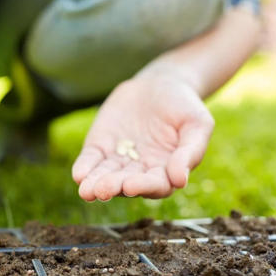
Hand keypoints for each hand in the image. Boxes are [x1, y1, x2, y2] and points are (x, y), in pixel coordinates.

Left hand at [72, 74, 214, 200]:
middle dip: (114, 187)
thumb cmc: (184, 107)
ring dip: (95, 184)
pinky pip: (91, 160)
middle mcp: (140, 171)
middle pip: (126, 184)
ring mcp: (118, 160)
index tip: (131, 186)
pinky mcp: (100, 147)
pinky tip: (78, 175)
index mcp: (166, 171)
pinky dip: (84, 167)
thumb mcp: (197, 124)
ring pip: (105, 176)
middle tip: (103, 190)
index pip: (155, 185)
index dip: (143, 186)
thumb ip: (190, 151)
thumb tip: (180, 181)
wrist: (160, 84)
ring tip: (86, 191)